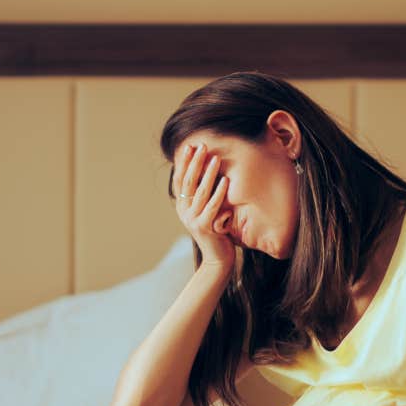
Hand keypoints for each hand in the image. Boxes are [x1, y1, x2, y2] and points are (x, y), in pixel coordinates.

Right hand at [172, 142, 235, 269]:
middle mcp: (184, 212)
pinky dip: (219, 192)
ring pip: (200, 192)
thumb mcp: (206, 212)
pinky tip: (225, 181)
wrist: (217, 259)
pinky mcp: (205, 227)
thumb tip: (207, 173)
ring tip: (215, 158)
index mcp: (182, 206)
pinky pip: (212, 206)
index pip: (181, 180)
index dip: (185, 163)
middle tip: (203, 146)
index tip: (190, 146)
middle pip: (188, 182)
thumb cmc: (216, 233)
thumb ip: (203, 197)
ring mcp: (193, 220)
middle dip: (195, 162)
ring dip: (208, 173)